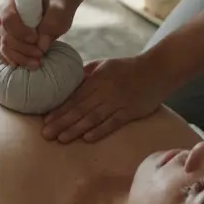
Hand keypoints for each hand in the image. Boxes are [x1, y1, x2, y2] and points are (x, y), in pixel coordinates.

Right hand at [0, 0, 73, 68]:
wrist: (54, 9)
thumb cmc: (56, 6)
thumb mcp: (59, 11)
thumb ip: (52, 22)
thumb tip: (41, 45)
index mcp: (13, 2)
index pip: (8, 18)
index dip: (19, 31)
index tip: (35, 38)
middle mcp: (3, 15)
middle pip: (5, 36)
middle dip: (22, 49)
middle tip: (39, 54)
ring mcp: (3, 29)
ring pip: (3, 47)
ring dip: (19, 58)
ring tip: (35, 63)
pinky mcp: (5, 41)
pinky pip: (2, 53)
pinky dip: (11, 60)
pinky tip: (21, 65)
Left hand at [43, 54, 172, 143]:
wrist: (158, 70)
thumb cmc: (127, 68)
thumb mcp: (104, 64)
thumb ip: (85, 73)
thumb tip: (66, 83)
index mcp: (97, 78)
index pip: (74, 96)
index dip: (59, 109)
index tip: (46, 120)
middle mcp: (106, 90)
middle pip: (80, 109)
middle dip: (62, 122)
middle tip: (46, 134)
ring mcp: (119, 101)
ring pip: (93, 118)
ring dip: (76, 129)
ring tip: (61, 139)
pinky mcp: (131, 111)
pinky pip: (113, 123)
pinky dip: (100, 131)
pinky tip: (87, 139)